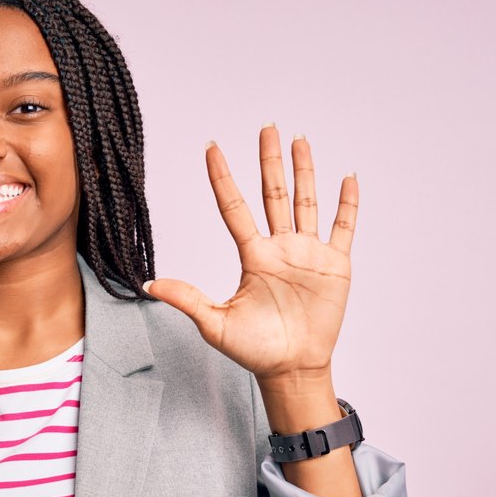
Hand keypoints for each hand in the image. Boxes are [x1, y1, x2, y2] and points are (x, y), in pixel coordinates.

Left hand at [144, 124, 357, 380]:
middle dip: (269, 160)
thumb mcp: (214, 323)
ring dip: (304, 171)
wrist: (291, 369)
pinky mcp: (334, 265)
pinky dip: (347, 204)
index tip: (211, 147)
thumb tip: (149, 283)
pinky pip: (342, 228)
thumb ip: (187, 299)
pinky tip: (347, 178)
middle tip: (267, 127)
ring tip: (300, 140)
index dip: (222, 177)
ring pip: (306, 201)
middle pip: (272, 193)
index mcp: (252, 256)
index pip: (234, 207)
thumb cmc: (254, 350)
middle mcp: (279, 247)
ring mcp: (308, 253)